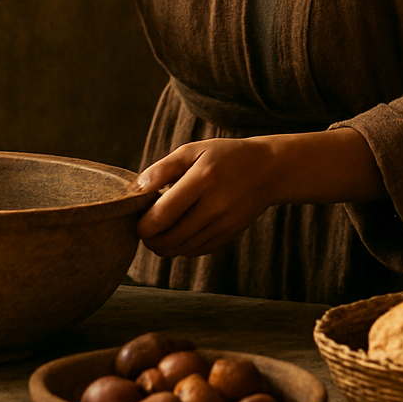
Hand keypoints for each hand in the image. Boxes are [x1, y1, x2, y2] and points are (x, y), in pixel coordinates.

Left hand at [134, 128, 386, 259]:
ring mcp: (224, 224)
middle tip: (142, 231)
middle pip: (170, 237)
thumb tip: (139, 188)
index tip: (135, 221)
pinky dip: (181, 249)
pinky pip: (197, 250)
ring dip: (163, 247)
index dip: (143, 225)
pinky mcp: (229, 235)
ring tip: (155, 236)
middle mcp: (215, 205)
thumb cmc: (224, 156)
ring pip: (182, 248)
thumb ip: (163, 168)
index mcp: (203, 180)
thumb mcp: (193, 150)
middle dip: (149, 239)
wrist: (267, 170)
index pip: (163, 214)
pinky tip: (175, 237)